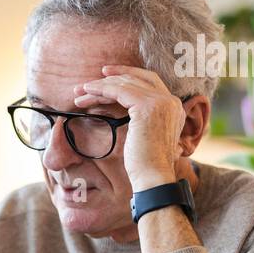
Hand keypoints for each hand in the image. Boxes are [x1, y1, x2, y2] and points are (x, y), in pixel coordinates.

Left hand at [75, 66, 186, 190]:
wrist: (153, 177)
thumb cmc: (146, 164)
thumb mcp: (146, 135)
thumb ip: (142, 120)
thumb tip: (124, 111)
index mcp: (173, 107)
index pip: (150, 81)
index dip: (128, 75)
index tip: (106, 75)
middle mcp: (170, 101)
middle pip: (136, 79)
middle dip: (110, 79)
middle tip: (87, 83)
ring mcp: (160, 102)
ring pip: (125, 84)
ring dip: (99, 86)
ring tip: (79, 91)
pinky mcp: (146, 107)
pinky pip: (119, 91)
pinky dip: (101, 90)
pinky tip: (86, 92)